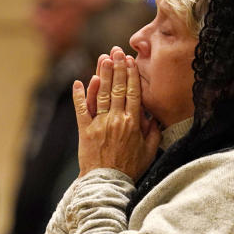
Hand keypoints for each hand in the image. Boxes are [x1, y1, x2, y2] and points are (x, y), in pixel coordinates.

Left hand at [74, 47, 160, 179]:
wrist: (108, 183)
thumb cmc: (130, 169)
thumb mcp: (149, 151)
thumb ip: (153, 132)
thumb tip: (154, 115)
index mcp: (133, 123)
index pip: (134, 92)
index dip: (132, 74)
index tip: (130, 60)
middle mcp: (116, 119)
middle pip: (118, 88)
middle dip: (117, 67)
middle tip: (116, 50)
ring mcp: (99, 124)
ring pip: (101, 94)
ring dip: (103, 74)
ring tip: (103, 58)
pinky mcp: (85, 131)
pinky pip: (81, 109)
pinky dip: (79, 95)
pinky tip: (79, 81)